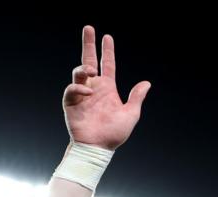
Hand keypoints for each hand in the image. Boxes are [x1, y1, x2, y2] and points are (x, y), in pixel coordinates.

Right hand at [63, 26, 150, 149]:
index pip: (108, 65)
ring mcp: (81, 94)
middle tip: (89, 28)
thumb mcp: (130, 114)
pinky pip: (72, 89)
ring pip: (79, 72)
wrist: (99, 147)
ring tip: (91, 71)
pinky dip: (79, 88)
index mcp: (108, 89)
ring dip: (84, 68)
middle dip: (88, 44)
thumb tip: (146, 83)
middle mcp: (94, 88)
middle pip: (89, 61)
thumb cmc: (115, 133)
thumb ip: (136, 98)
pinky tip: (88, 94)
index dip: (107, 51)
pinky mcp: (71, 103)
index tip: (107, 36)